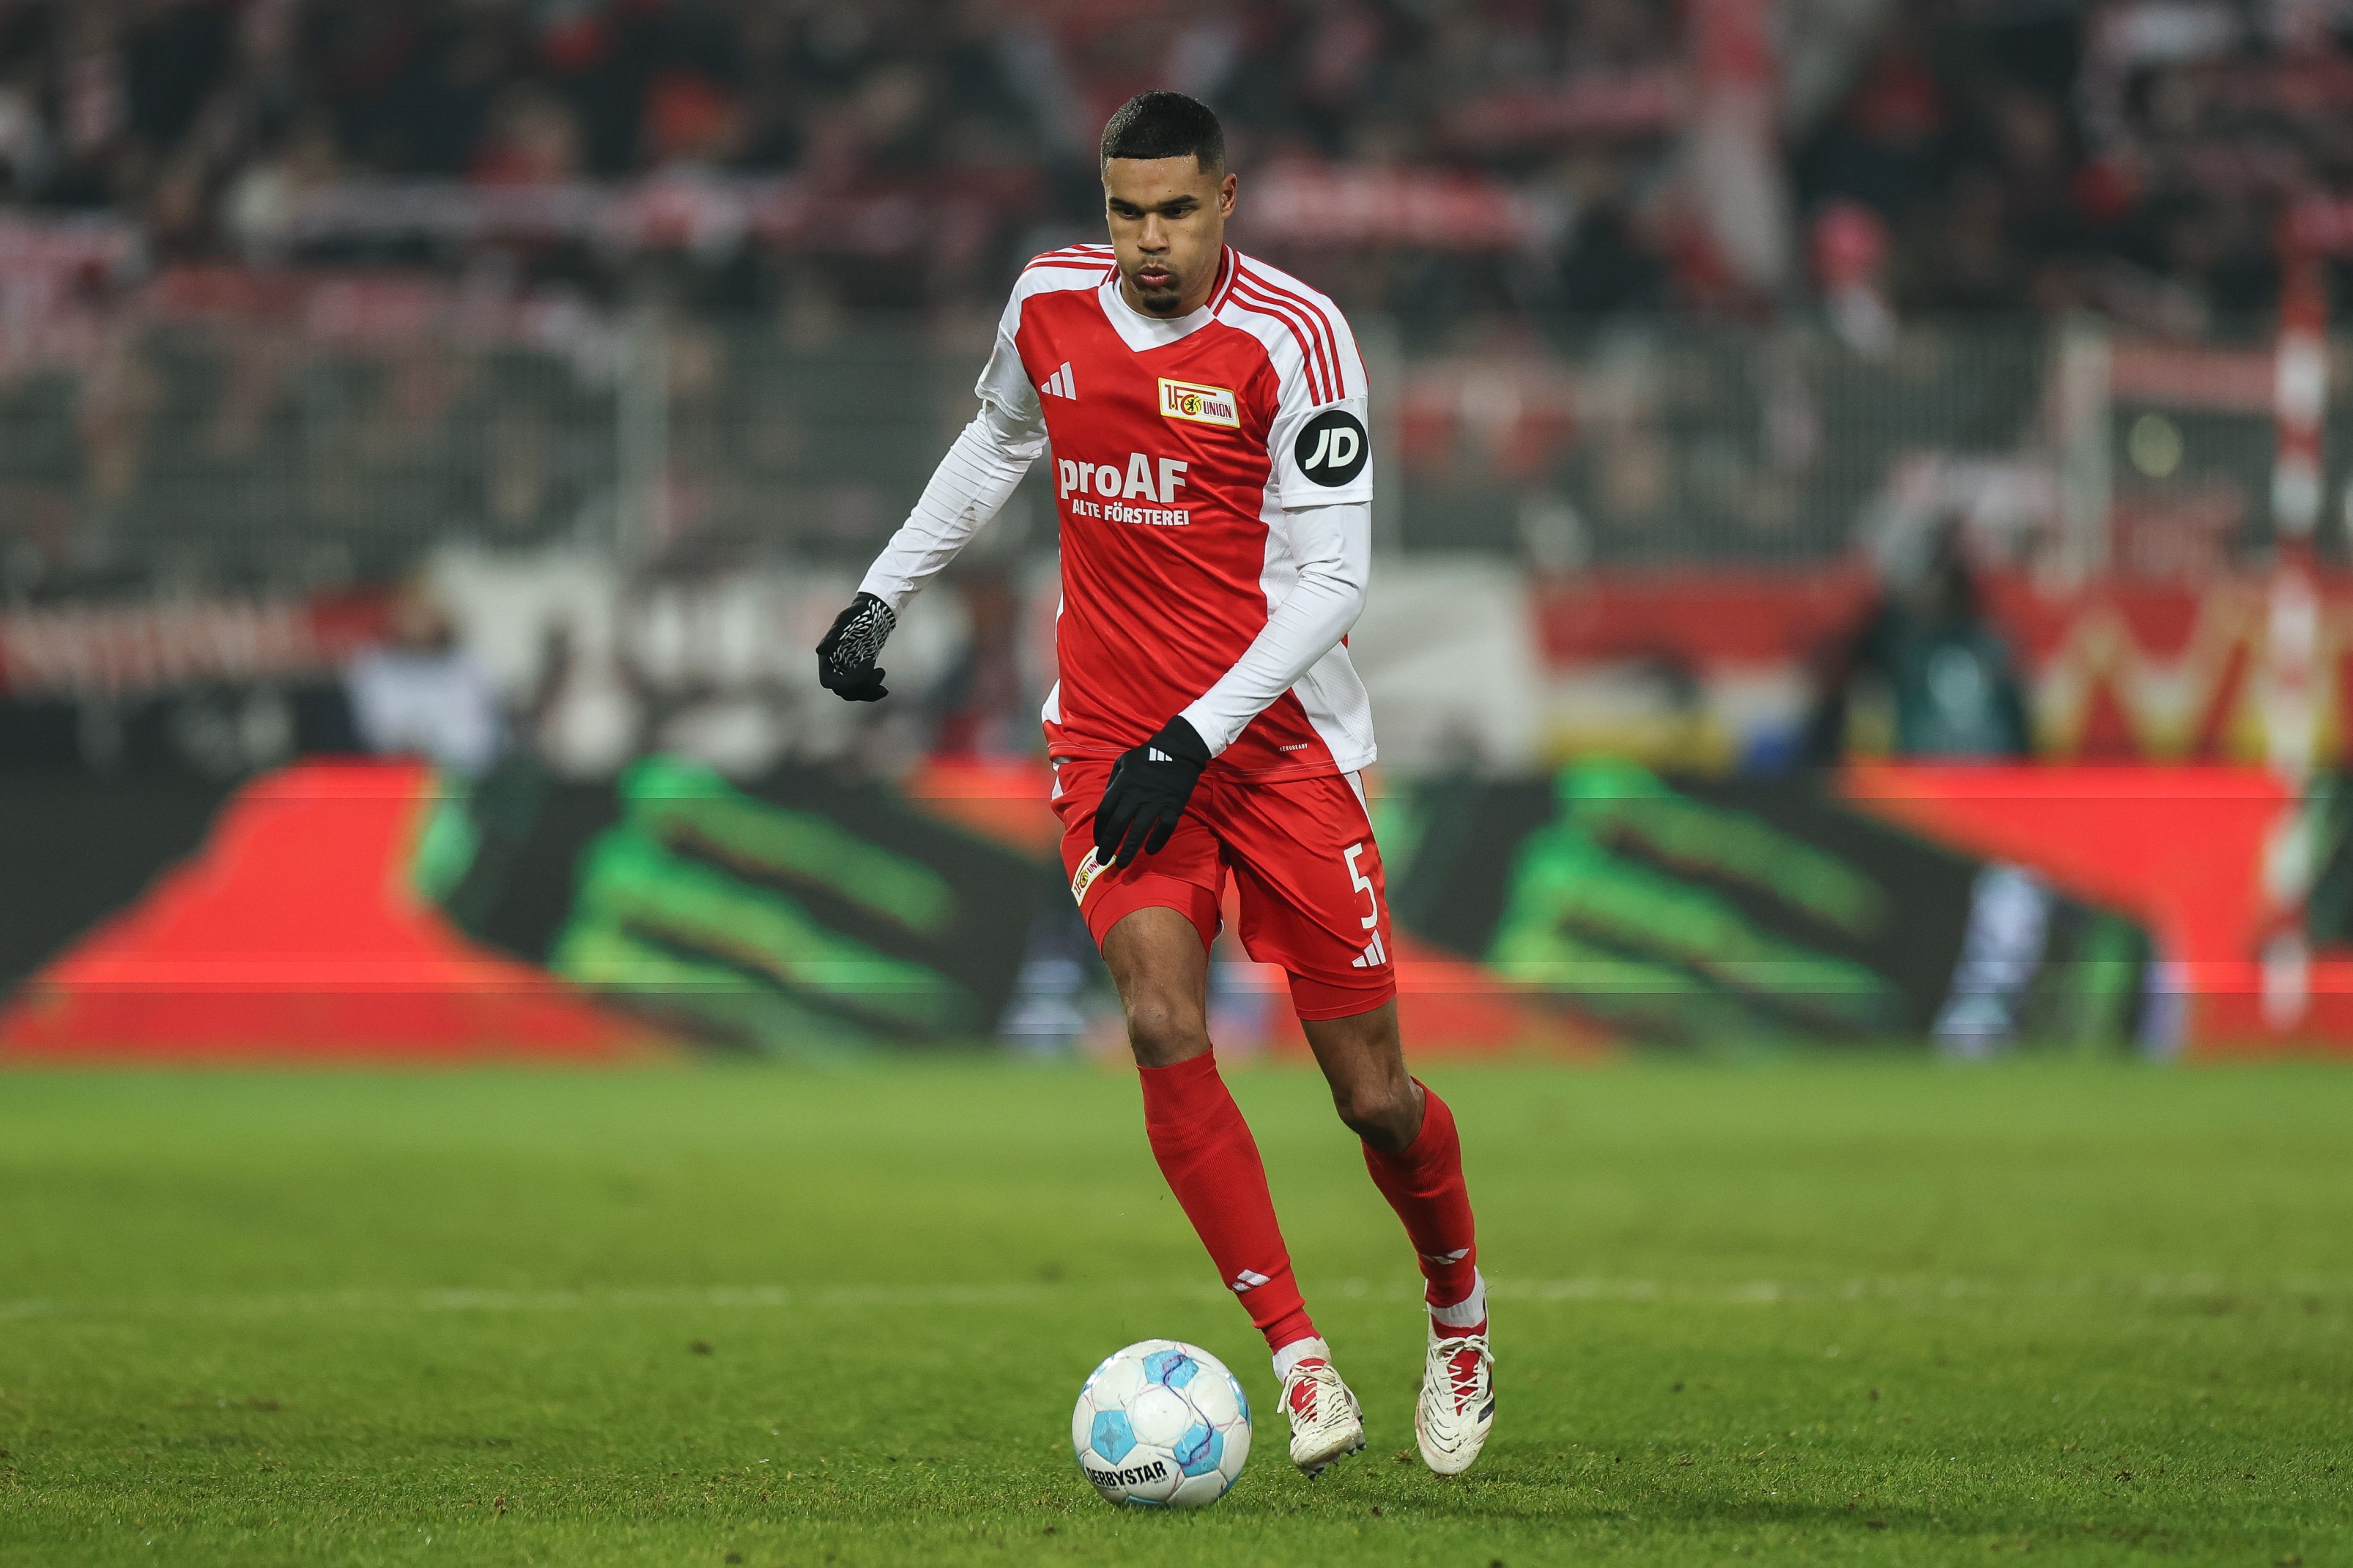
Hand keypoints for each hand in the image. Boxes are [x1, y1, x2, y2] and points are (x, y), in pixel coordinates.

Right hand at [815, 592, 894, 701]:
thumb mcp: (846, 621)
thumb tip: (820, 651)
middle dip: (863, 685)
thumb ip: (833, 635)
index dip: (848, 681)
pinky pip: (863, 692)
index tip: (868, 662)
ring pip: (854, 694)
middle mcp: (835, 668)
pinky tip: (884, 690)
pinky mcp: (859, 674)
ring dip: (869, 690)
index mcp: (827, 659)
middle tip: (880, 670)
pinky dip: (873, 694)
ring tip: (881, 672)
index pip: (829, 682)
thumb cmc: (858, 614)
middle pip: (844, 691)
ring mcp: (847, 672)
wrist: (873, 613)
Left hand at [1094, 717, 1210, 868]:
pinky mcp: (1173, 806)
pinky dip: (1157, 841)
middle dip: (1108, 846)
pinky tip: (1150, 851)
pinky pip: (1164, 828)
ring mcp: (1155, 802)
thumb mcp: (1123, 762)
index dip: (1099, 830)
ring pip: (1139, 831)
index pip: (1104, 812)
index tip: (1098, 843)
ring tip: (1122, 864)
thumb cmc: (1147, 755)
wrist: (1178, 750)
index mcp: (1121, 784)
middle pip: (1117, 825)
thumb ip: (1113, 782)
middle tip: (1103, 861)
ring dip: (1129, 850)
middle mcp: (1135, 796)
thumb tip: (1106, 803)